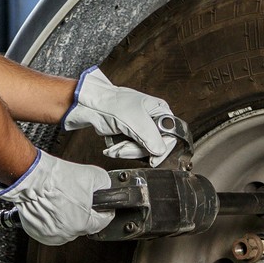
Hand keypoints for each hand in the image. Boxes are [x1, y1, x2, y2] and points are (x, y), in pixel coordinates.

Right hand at [0, 151, 111, 245]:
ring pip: (66, 229)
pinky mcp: (36, 232)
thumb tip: (107, 189)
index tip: (102, 207)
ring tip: (62, 202)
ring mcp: (50, 234)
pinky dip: (51, 220)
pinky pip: (49, 229)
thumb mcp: (93, 175)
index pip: (101, 222)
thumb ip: (105, 184)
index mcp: (82, 224)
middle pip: (83, 225)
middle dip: (83, 213)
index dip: (103, 212)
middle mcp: (66, 233)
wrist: (32, 178)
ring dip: (67, 218)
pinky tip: (51, 207)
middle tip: (77, 198)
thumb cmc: (55, 178)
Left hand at [62, 68, 178, 164]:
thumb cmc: (112, 103)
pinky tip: (114, 146)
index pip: (170, 136)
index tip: (153, 159)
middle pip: (154, 147)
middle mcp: (153, 121)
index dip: (162, 149)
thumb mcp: (136, 120)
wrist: (93, 106)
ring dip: (126, 151)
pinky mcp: (130, 136)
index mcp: (160, 111)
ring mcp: (141, 129)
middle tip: (124, 147)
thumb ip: (151, 136)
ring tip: (116, 146)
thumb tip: (160, 150)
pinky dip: (121, 150)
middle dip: (136, 150)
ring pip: (142, 151)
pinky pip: (131, 151)